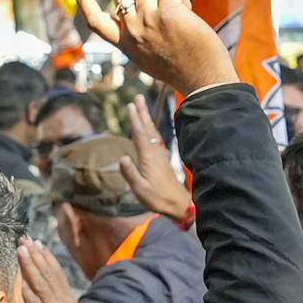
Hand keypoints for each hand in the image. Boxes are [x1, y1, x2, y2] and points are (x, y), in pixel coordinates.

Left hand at [18, 239, 93, 302]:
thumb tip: (44, 295)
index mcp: (68, 300)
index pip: (56, 273)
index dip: (46, 257)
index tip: (36, 243)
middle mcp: (63, 302)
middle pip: (48, 274)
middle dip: (35, 255)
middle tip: (25, 239)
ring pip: (41, 284)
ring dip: (30, 266)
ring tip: (21, 250)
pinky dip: (28, 292)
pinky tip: (21, 282)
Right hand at [75, 0, 236, 95]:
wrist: (202, 79)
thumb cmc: (180, 68)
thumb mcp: (146, 56)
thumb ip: (136, 34)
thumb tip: (135, 4)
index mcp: (124, 43)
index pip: (95, 21)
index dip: (84, 1)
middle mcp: (132, 30)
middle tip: (156, 2)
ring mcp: (149, 20)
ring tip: (175, 7)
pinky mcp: (169, 12)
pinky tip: (187, 9)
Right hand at [119, 96, 192, 220]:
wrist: (180, 204)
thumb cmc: (158, 199)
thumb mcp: (141, 190)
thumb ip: (131, 174)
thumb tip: (122, 158)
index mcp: (148, 158)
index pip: (139, 135)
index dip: (134, 120)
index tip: (130, 106)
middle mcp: (155, 153)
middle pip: (147, 129)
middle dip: (142, 112)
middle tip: (138, 97)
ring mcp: (160, 155)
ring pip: (152, 132)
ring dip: (147, 118)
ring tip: (142, 107)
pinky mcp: (162, 160)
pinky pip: (155, 139)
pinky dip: (151, 129)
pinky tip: (150, 128)